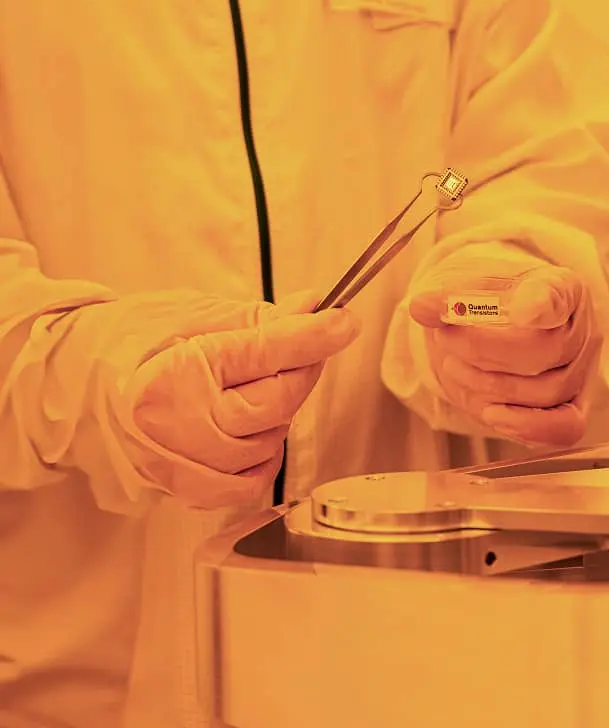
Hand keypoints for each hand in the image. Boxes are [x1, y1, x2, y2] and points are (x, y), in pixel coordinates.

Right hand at [117, 292, 359, 506]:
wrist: (74, 380)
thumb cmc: (132, 342)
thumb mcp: (196, 316)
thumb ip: (260, 321)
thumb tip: (314, 310)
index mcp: (177, 371)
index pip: (264, 353)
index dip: (314, 336)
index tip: (345, 322)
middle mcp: (174, 424)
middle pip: (273, 405)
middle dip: (302, 372)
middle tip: (307, 348)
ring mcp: (175, 462)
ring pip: (266, 446)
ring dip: (280, 415)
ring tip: (261, 386)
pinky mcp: (179, 487)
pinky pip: (244, 484)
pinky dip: (262, 458)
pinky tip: (255, 430)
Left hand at [409, 264, 600, 447]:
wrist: (503, 327)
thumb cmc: (493, 303)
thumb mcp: (470, 288)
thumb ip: (447, 298)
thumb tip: (421, 307)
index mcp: (562, 287)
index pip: (558, 293)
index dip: (541, 304)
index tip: (522, 310)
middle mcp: (583, 329)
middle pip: (546, 350)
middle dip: (485, 352)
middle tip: (445, 339)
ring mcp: (584, 371)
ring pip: (547, 391)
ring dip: (491, 386)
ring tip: (454, 367)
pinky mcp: (574, 407)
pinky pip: (564, 428)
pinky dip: (525, 426)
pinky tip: (490, 414)